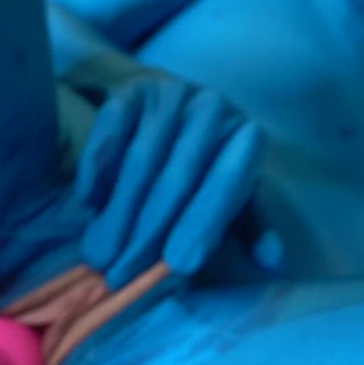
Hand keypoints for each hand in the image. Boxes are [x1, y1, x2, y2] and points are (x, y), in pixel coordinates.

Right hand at [75, 73, 264, 288]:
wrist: (171, 106)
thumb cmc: (209, 165)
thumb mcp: (235, 195)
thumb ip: (252, 226)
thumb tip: (275, 263)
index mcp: (246, 138)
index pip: (226, 185)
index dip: (202, 225)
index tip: (178, 266)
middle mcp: (214, 108)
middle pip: (178, 179)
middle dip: (149, 233)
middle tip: (124, 274)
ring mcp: (171, 93)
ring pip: (141, 161)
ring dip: (118, 213)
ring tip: (100, 254)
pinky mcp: (132, 89)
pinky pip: (110, 130)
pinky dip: (97, 168)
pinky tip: (88, 203)